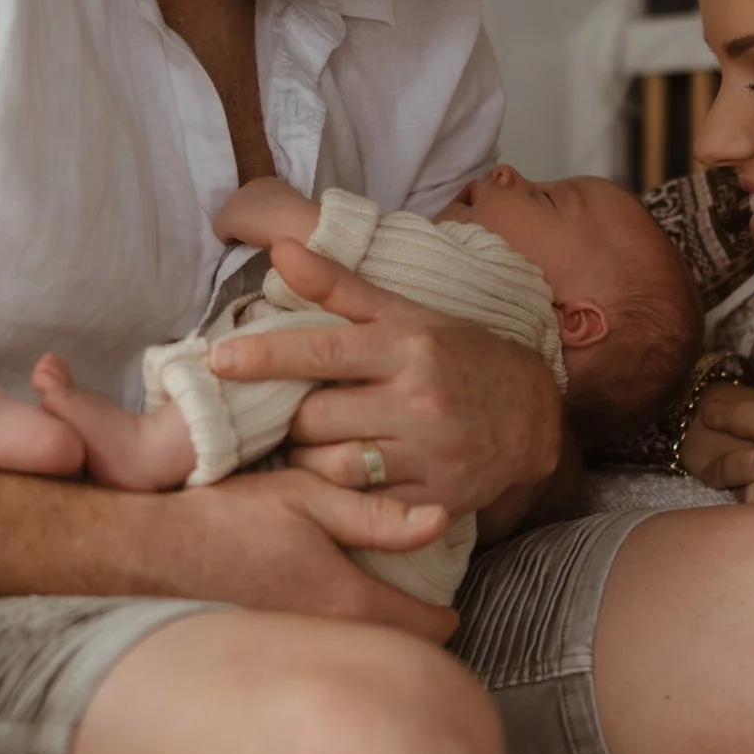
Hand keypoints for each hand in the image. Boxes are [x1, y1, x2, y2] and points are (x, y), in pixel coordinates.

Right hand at [154, 465, 459, 639]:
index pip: (427, 627)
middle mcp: (329, 640)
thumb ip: (377, 515)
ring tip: (372, 611)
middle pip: (396, 653)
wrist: (150, 555)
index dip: (445, 613)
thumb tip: (440, 520)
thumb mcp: (306, 498)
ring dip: (372, 641)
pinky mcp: (271, 659)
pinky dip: (334, 647)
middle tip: (415, 607)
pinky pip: (321, 661)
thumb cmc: (227, 520)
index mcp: (348, 599)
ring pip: (357, 659)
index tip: (447, 603)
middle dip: (413, 635)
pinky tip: (320, 618)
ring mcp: (299, 655)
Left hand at [213, 237, 565, 517]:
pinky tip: (336, 480)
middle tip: (286, 414)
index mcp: (408, 346)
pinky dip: (339, 493)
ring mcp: (428, 455)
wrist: (533, 418)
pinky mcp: (432, 502)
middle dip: (291, 417)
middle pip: (316, 418)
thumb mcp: (408, 314)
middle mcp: (419, 400)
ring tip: (310, 446)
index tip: (220, 361)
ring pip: (333, 466)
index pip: (324, 350)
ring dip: (309, 459)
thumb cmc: (459, 357)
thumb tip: (282, 249)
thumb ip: (340, 287)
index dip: (267, 357)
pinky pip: (362, 504)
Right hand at [215, 175, 318, 250]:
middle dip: (249, 220)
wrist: (294, 227)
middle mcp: (270, 184)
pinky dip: (280, 230)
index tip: (233, 234)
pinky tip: (279, 238)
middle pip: (253, 205)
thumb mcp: (222, 225)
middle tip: (247, 238)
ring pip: (270, 213)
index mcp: (250, 182)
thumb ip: (220, 226)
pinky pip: (284, 222)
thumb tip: (227, 233)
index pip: (235, 200)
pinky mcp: (303, 211)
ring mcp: (290, 196)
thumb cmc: (253, 220)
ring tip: (264, 240)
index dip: (232, 218)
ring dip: (265, 225)